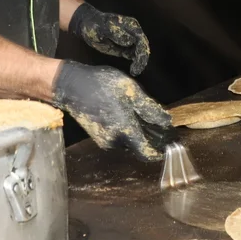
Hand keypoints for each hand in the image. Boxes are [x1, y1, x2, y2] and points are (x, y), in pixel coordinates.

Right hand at [52, 61, 170, 161]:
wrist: (72, 86)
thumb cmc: (102, 86)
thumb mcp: (131, 91)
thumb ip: (149, 109)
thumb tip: (166, 122)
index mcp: (125, 132)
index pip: (147, 153)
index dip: (160, 151)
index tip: (169, 142)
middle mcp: (114, 142)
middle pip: (138, 146)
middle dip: (149, 136)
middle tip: (157, 120)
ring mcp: (104, 140)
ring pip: (128, 141)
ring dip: (137, 131)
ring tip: (140, 112)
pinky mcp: (98, 136)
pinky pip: (118, 137)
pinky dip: (126, 129)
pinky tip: (126, 112)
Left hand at [71, 4, 150, 75]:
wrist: (88, 26)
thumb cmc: (95, 25)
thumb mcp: (104, 29)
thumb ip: (117, 33)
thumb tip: (131, 41)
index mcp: (131, 25)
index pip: (140, 38)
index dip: (141, 50)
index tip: (136, 60)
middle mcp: (133, 32)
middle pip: (143, 46)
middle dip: (142, 59)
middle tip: (136, 70)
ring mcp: (130, 40)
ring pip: (140, 52)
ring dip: (139, 62)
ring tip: (135, 72)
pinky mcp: (125, 48)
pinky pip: (134, 55)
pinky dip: (135, 62)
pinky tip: (133, 69)